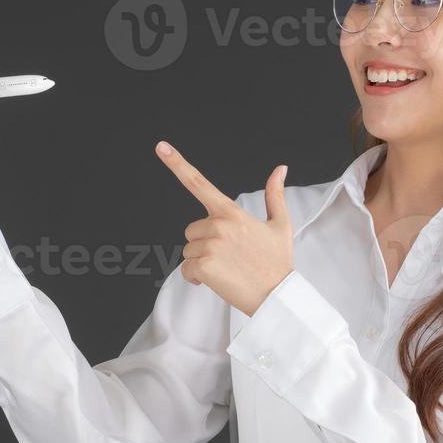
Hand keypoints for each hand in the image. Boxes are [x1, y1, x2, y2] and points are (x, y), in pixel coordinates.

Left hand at [157, 140, 293, 316]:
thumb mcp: (280, 224)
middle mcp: (218, 225)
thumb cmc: (277, 261)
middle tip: (229, 256)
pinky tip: (217, 281)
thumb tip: (280, 169)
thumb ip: (274, 194)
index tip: (161, 147)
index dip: (178, 164)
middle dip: (204, 243)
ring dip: (201, 261)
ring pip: (189, 251)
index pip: (199, 183)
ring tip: (226, 269)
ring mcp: (210, 246)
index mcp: (231, 212)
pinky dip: (196, 278)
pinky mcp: (204, 266)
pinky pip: (186, 270)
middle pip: (191, 230)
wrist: (277, 296)